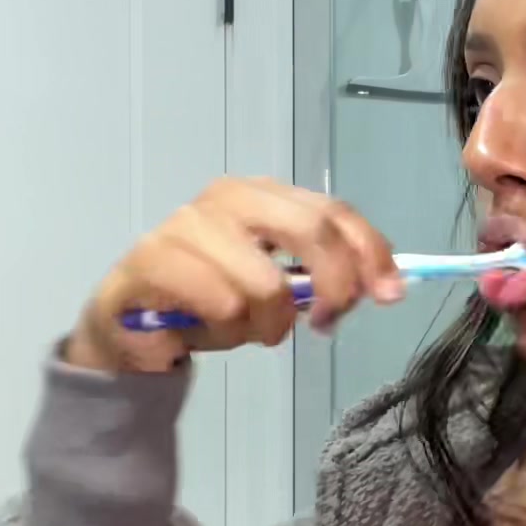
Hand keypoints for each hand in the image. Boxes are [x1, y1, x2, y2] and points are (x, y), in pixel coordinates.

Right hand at [64, 178, 405, 373]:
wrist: (134, 330)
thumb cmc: (212, 303)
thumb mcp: (281, 288)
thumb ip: (324, 278)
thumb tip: (384, 285)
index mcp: (265, 195)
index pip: (334, 211)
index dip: (370, 251)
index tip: (391, 294)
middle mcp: (228, 197)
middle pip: (311, 230)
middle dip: (333, 287)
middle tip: (324, 324)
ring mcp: (187, 224)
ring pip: (266, 284)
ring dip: (266, 325)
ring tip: (243, 329)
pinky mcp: (153, 258)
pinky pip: (222, 304)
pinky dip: (226, 330)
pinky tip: (204, 328)